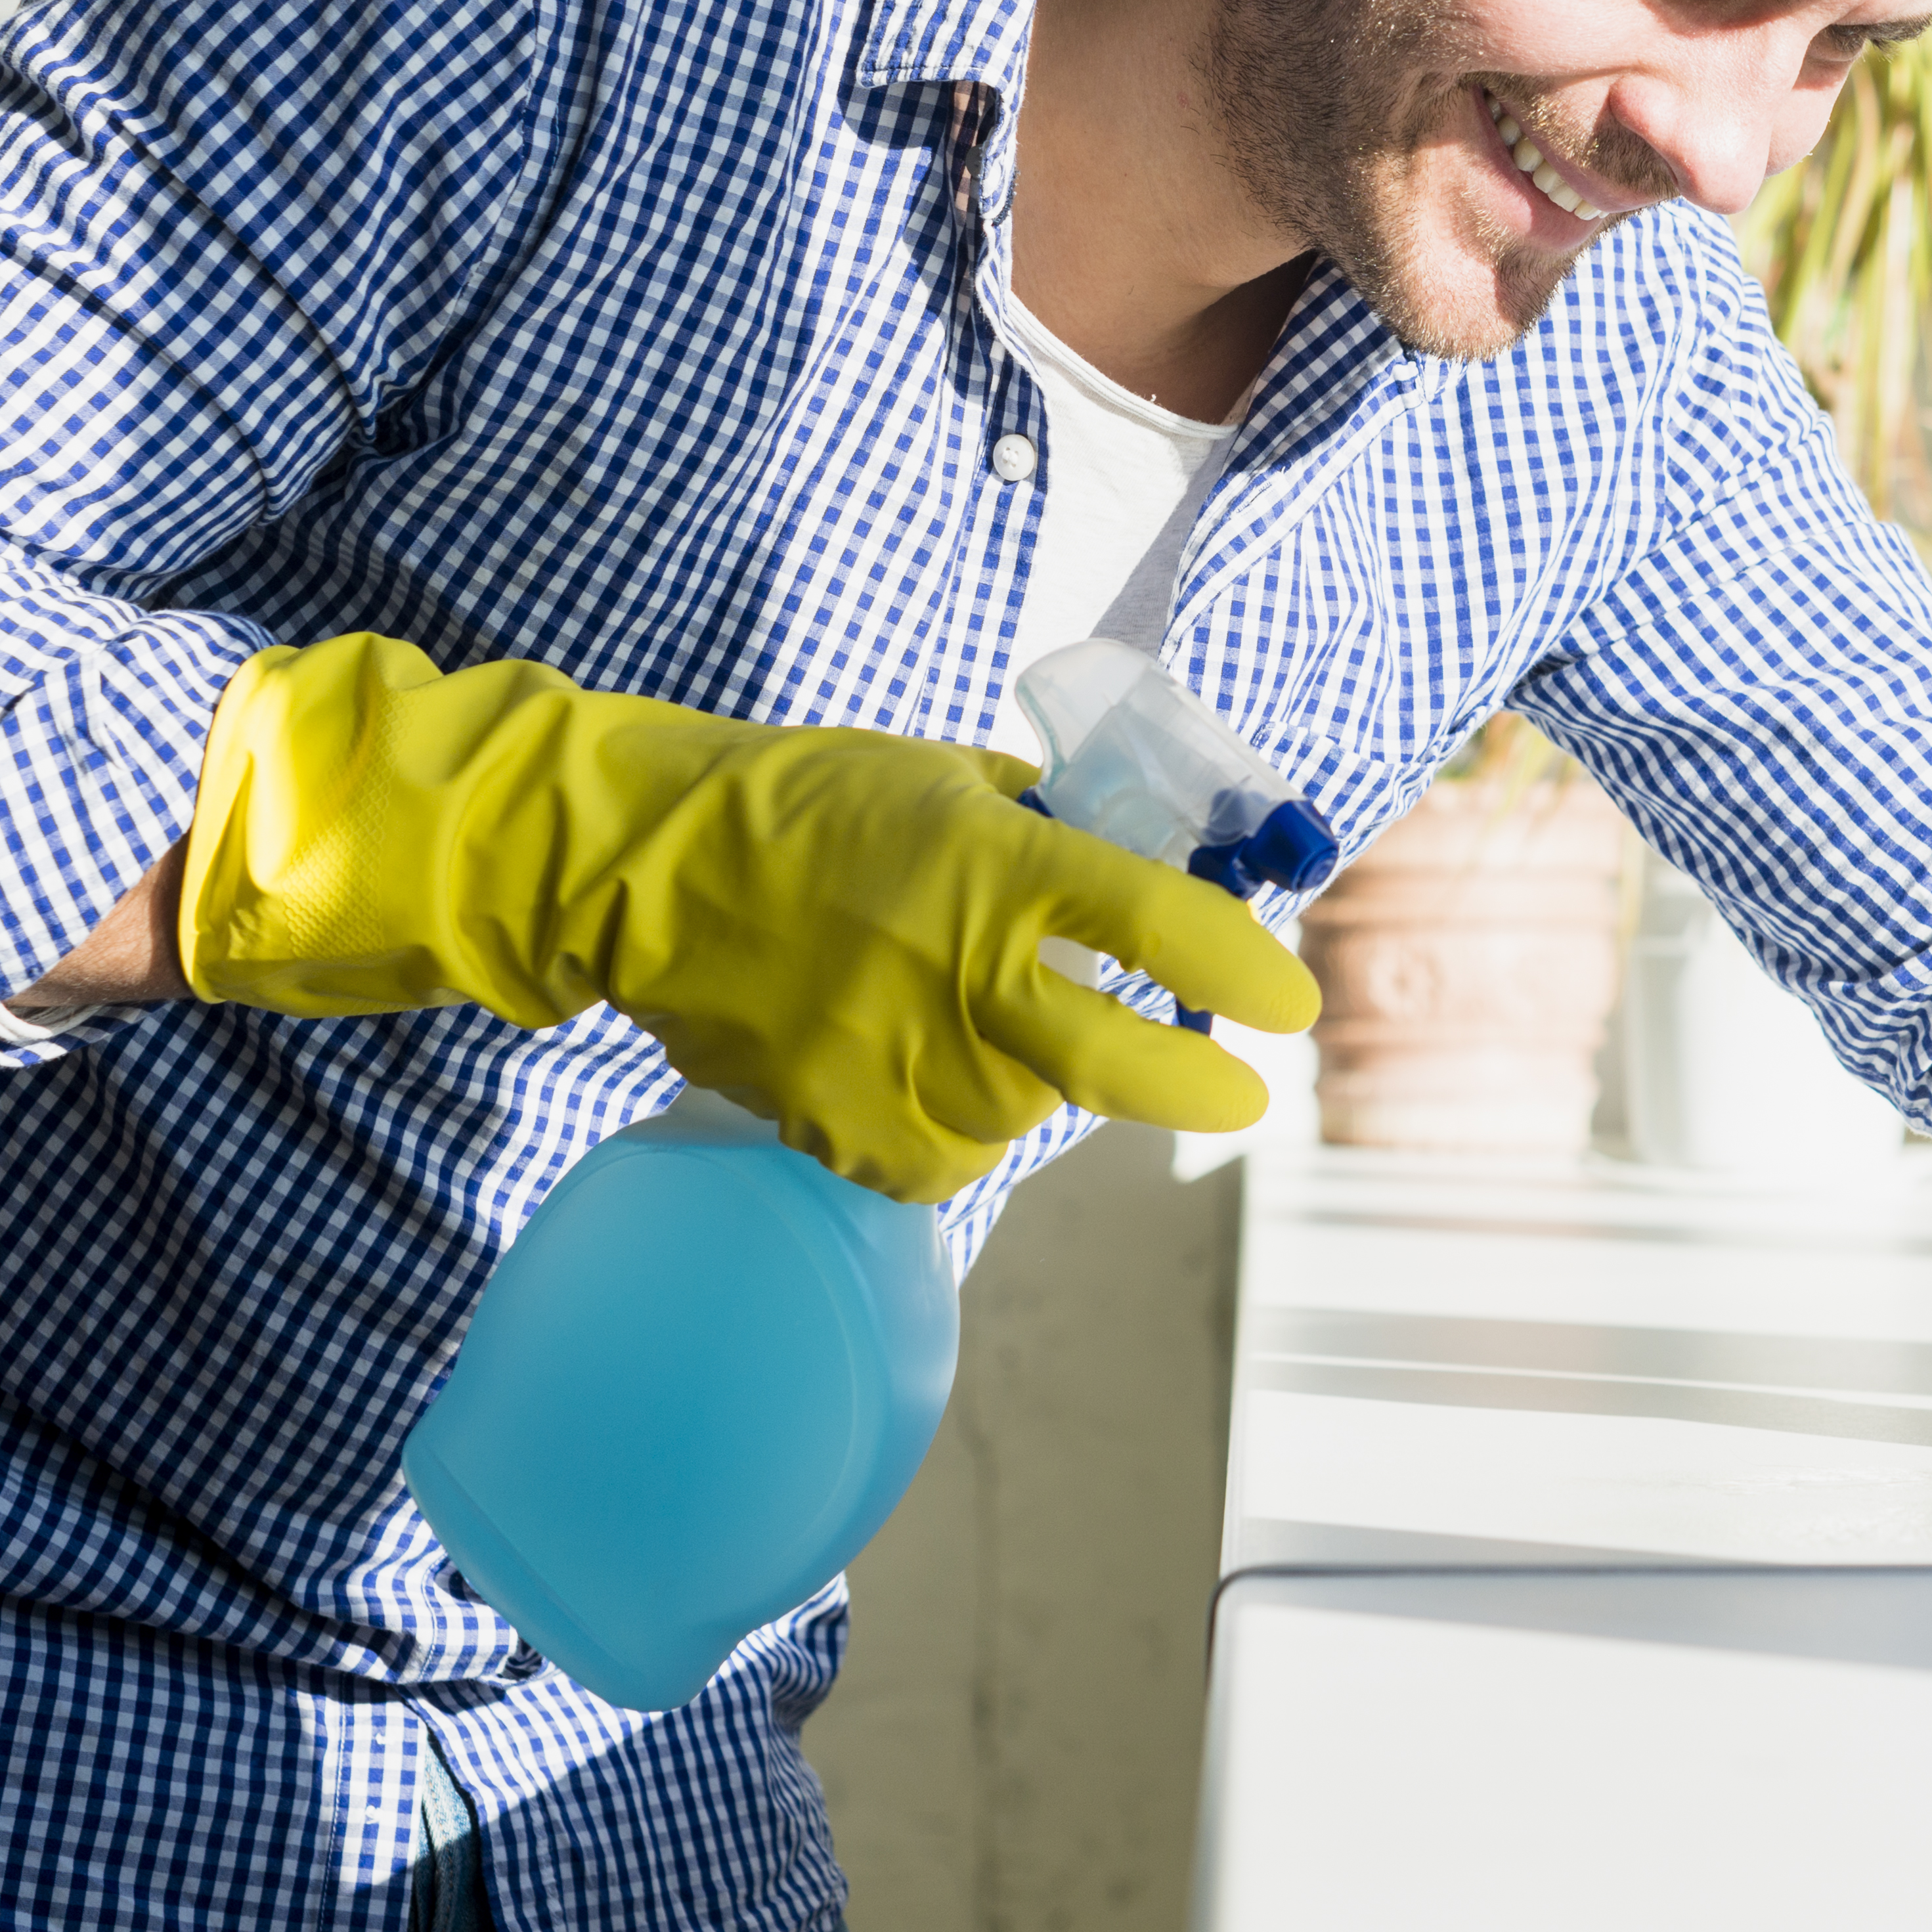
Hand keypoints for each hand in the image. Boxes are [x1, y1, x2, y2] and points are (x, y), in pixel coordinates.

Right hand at [178, 635, 1320, 1201]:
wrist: (642, 871)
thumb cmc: (804, 804)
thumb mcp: (942, 779)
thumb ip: (1041, 831)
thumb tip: (1136, 871)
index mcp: (991, 865)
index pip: (1154, 926)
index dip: (1239, 970)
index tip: (1289, 1002)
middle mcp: (953, 971)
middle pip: (1115, 1065)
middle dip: (1197, 1087)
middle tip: (1238, 1091)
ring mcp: (894, 1059)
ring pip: (1025, 1112)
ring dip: (1038, 1080)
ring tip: (986, 1023)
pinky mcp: (841, 1127)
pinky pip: (944, 1151)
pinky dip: (956, 1120)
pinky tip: (920, 1064)